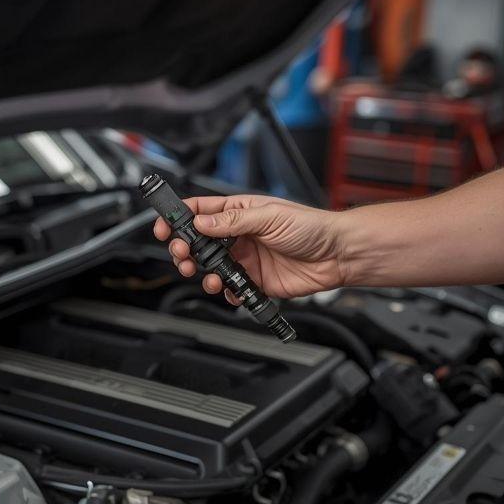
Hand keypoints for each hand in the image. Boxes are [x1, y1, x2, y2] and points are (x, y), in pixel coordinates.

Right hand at [153, 194, 344, 302]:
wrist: (338, 255)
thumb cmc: (312, 227)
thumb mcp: (269, 217)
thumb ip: (232, 222)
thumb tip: (202, 222)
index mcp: (240, 213)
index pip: (200, 212)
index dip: (179, 218)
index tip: (165, 227)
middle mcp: (239, 236)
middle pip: (199, 242)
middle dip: (184, 249)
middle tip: (181, 255)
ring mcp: (246, 259)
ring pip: (211, 267)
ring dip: (202, 272)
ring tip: (205, 275)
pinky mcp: (255, 281)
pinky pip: (231, 288)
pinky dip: (225, 292)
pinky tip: (228, 289)